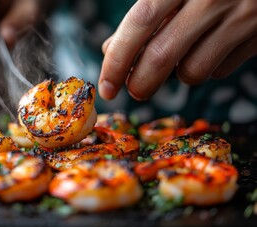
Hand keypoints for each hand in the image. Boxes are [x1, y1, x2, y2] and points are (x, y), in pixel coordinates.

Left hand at [98, 0, 256, 100]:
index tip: (106, 87)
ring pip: (192, 71)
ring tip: (180, 56)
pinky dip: (206, 69)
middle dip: (140, 83)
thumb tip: (109, 50)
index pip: (140, 23)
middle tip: (133, 91)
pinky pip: (220, 70)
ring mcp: (240, 17)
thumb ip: (145, 15)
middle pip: (161, 56)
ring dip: (178, 74)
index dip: (117, 59)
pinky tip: (208, 50)